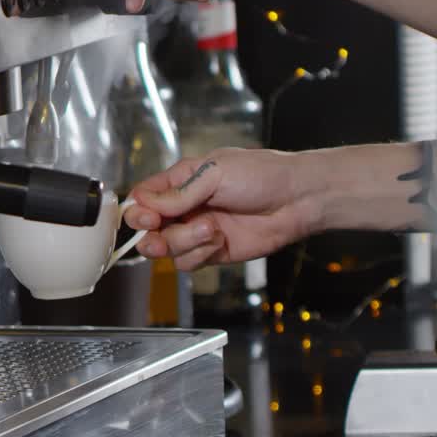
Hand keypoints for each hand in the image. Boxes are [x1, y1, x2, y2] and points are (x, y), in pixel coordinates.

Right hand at [123, 148, 320, 270]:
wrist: (298, 199)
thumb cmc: (262, 174)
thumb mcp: (215, 173)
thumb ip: (178, 192)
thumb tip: (145, 204)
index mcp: (180, 182)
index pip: (142, 198)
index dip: (138, 212)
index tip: (149, 218)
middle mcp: (184, 208)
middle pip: (147, 230)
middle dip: (152, 235)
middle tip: (161, 233)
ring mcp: (196, 232)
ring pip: (167, 249)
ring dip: (184, 242)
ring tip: (210, 229)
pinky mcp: (212, 253)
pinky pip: (188, 263)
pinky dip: (200, 254)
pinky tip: (219, 241)